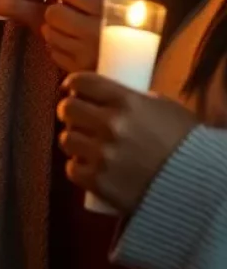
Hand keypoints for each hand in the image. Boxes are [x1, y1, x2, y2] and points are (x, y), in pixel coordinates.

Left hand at [57, 72, 197, 213]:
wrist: (203, 187)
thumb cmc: (187, 144)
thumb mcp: (163, 108)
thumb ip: (131, 99)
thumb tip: (105, 95)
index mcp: (127, 101)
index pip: (82, 81)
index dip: (74, 84)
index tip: (73, 89)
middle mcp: (111, 125)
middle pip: (68, 108)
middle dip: (71, 112)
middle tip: (79, 118)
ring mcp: (104, 155)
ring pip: (66, 139)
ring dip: (74, 140)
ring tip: (86, 145)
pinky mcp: (101, 183)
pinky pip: (72, 170)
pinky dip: (78, 168)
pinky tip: (90, 167)